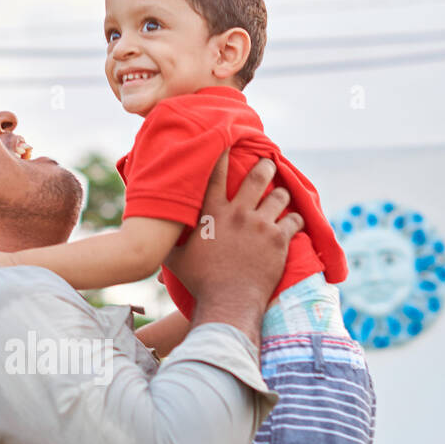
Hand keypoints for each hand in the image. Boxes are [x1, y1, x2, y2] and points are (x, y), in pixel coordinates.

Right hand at [164, 151, 303, 342]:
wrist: (228, 302)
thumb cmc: (200, 282)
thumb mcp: (176, 260)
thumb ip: (168, 242)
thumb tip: (149, 237)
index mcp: (213, 214)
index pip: (216, 175)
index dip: (222, 154)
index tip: (227, 141)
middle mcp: (238, 214)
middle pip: (258, 177)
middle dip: (265, 166)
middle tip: (268, 163)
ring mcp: (261, 225)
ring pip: (280, 196)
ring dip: (282, 194)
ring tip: (283, 195)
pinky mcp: (279, 240)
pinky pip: (294, 221)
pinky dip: (295, 220)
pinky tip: (294, 222)